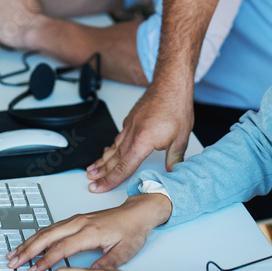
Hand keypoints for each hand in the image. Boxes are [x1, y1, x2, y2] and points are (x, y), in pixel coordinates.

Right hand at [6, 194, 171, 270]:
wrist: (139, 212)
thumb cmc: (133, 230)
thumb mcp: (125, 251)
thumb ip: (106, 264)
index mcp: (91, 232)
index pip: (61, 248)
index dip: (45, 261)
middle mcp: (81, 223)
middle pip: (48, 236)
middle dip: (28, 249)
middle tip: (12, 262)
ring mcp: (78, 219)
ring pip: (47, 230)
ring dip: (29, 242)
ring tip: (14, 254)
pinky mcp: (77, 219)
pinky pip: (53, 227)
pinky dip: (38, 236)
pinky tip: (30, 244)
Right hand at [86, 77, 193, 191]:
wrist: (171, 83)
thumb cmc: (176, 107)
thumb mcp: (181, 138)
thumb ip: (174, 158)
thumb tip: (172, 174)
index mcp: (142, 141)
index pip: (123, 167)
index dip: (110, 180)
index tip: (98, 187)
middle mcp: (132, 133)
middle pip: (114, 158)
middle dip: (101, 173)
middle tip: (90, 181)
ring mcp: (130, 125)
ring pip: (113, 147)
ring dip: (102, 160)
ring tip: (91, 169)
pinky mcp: (131, 119)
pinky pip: (118, 136)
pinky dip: (111, 146)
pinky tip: (108, 150)